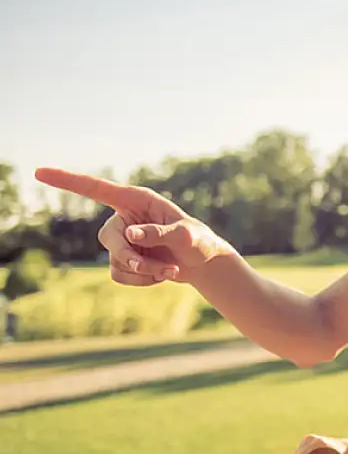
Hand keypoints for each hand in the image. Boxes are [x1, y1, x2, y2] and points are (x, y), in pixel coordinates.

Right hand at [34, 168, 234, 285]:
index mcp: (136, 200)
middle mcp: (124, 218)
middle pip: (108, 238)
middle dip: (132, 258)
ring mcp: (122, 240)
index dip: (67, 181)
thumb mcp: (186, 235)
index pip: (96, 189)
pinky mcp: (124, 259)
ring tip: (171, 272)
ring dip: (144, 272)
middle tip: (162, 270)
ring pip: (116, 260)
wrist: (202, 264)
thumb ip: (160, 233)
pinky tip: (162, 277)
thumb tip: (130, 235)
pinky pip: (120, 274)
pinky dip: (141, 280)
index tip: (39, 172)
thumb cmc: (199, 241)